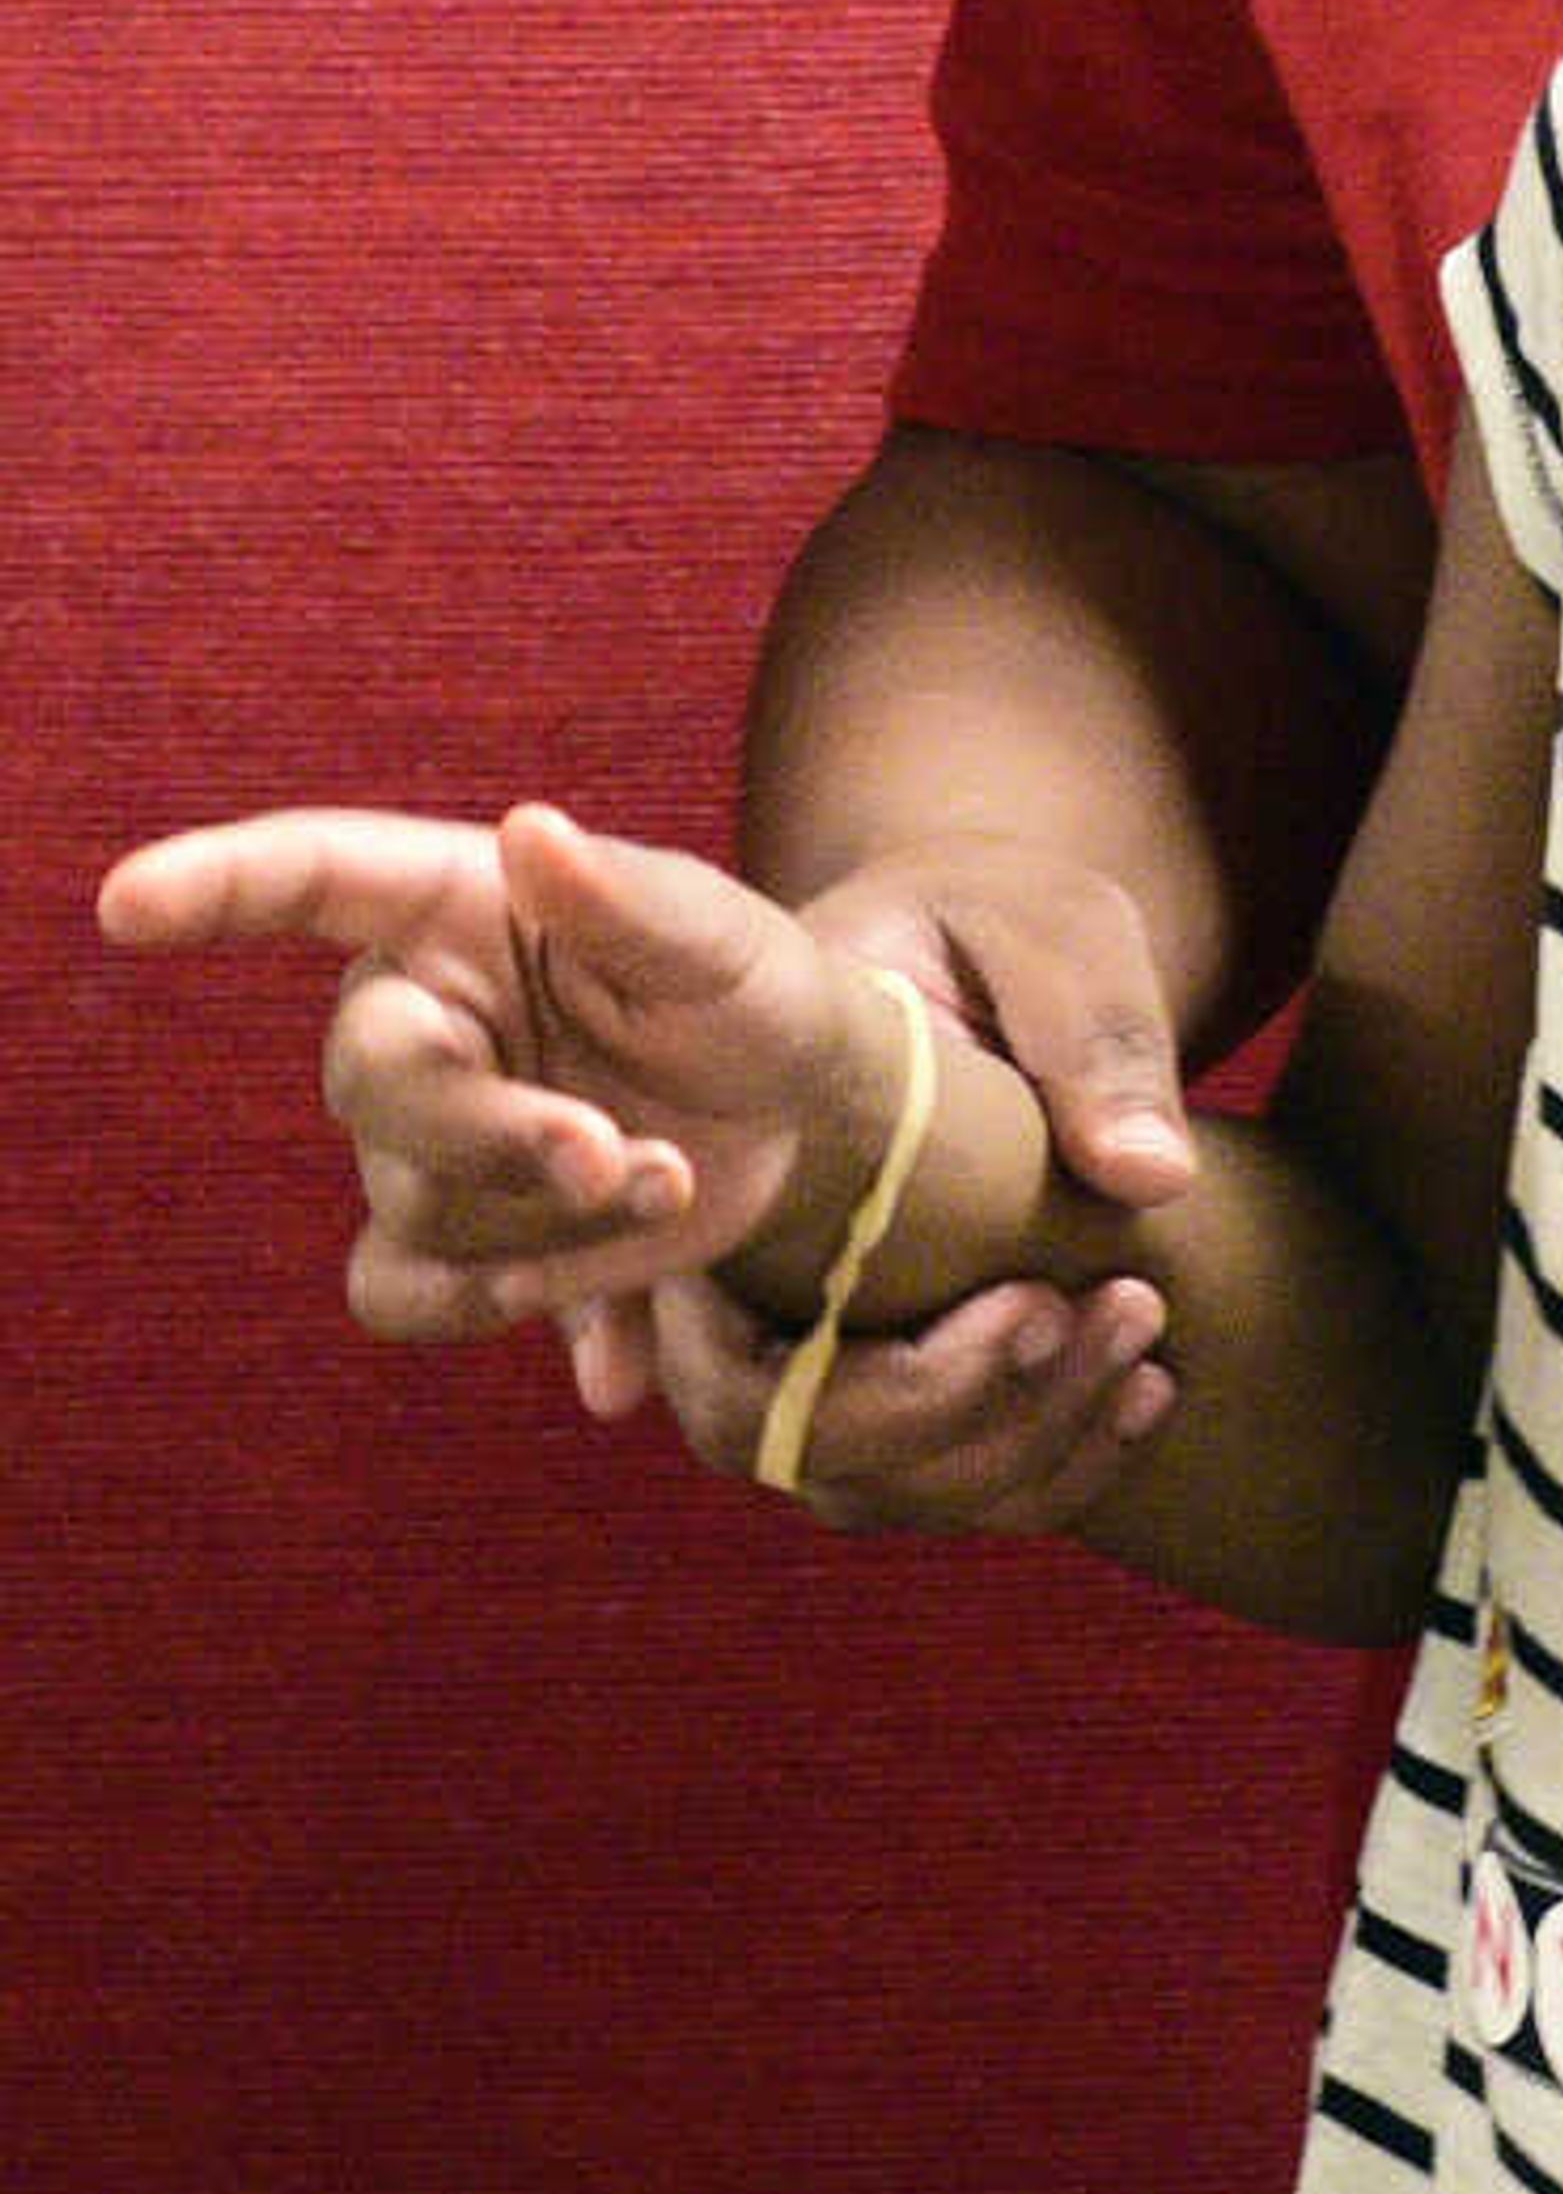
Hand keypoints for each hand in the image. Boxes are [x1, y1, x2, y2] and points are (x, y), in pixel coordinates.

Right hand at [101, 800, 852, 1343]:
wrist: (804, 1108)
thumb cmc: (748, 987)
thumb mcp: (719, 937)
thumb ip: (627, 899)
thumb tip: (530, 832)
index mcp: (457, 909)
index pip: (316, 875)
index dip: (217, 885)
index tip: (128, 902)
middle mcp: (415, 1020)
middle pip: (375, 1089)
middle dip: (496, 1139)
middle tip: (617, 1158)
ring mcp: (423, 1139)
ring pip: (416, 1213)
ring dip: (554, 1228)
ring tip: (674, 1185)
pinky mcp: (458, 1242)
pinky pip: (414, 1302)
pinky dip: (524, 1324)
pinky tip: (617, 1361)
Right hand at [605, 831, 1195, 1523]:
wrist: (994, 943)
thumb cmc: (1000, 915)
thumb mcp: (1046, 928)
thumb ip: (1089, 1030)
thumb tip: (1149, 1179)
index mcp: (714, 1143)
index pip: (694, 1326)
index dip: (832, 1387)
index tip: (1018, 1308)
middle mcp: (721, 1263)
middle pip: (772, 1439)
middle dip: (940, 1416)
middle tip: (1087, 1312)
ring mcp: (788, 1328)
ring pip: (858, 1483)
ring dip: (1012, 1448)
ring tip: (1145, 1350)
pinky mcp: (874, 1366)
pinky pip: (930, 1481)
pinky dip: (1044, 1469)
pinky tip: (1147, 1393)